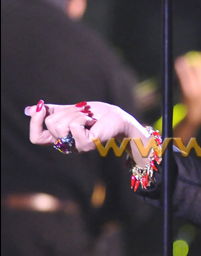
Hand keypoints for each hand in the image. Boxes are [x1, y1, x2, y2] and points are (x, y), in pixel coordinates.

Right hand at [27, 101, 145, 152]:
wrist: (115, 117)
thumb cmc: (94, 115)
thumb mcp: (69, 110)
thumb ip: (50, 112)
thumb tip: (29, 110)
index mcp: (59, 139)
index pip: (36, 138)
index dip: (35, 123)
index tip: (41, 108)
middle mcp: (65, 146)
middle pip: (50, 124)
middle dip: (65, 112)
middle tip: (81, 114)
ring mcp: (76, 147)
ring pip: (61, 124)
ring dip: (76, 114)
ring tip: (88, 118)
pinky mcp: (86, 144)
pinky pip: (74, 125)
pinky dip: (83, 117)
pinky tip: (93, 122)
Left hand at [174, 52, 200, 131]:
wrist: (196, 115)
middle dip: (198, 59)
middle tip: (192, 56)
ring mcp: (199, 91)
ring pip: (195, 70)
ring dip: (188, 63)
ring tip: (182, 60)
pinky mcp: (189, 92)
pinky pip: (185, 76)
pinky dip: (182, 68)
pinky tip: (179, 64)